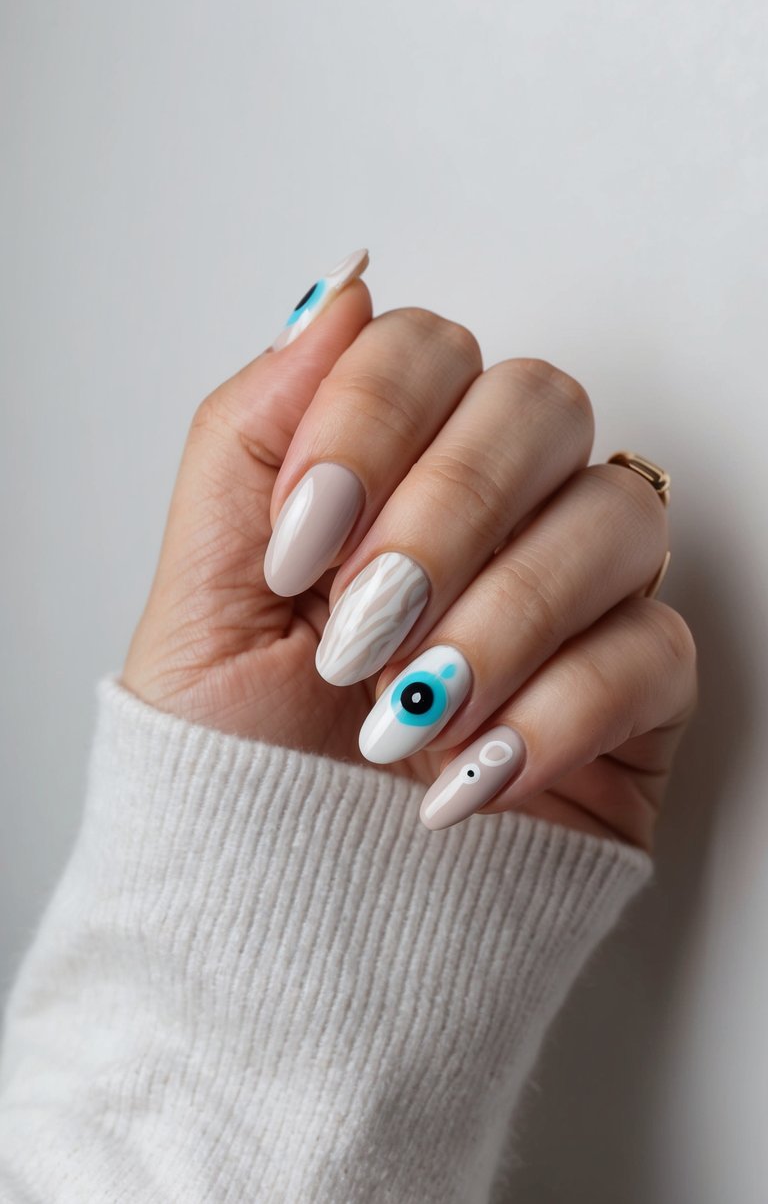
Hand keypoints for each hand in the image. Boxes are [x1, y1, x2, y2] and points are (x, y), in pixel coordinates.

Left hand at [123, 252, 696, 850]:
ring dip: (498, 620)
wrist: (284, 931)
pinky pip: (659, 647)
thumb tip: (339, 296)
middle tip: (359, 628)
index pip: (428, 349)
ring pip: (617, 514)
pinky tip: (468, 777)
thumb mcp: (201, 598)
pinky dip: (556, 711)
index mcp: (387, 474)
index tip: (300, 544)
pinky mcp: (633, 696)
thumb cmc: (237, 774)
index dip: (370, 422)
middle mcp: (490, 518)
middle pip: (540, 403)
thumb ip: (253, 432)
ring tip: (400, 719)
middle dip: (445, 514)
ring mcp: (571, 599)